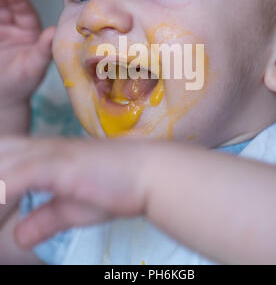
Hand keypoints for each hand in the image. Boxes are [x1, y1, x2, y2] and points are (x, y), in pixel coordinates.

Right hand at [0, 0, 55, 106]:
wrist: (3, 96)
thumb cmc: (23, 83)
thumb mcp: (34, 67)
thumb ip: (43, 50)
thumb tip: (54, 31)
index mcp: (31, 32)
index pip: (25, 12)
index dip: (18, 1)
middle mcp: (15, 27)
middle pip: (6, 7)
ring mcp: (0, 31)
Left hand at [1, 137, 148, 248]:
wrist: (148, 172)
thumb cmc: (115, 187)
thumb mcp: (73, 210)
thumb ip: (45, 219)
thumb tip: (20, 237)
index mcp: (43, 157)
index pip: (3, 156)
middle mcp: (42, 151)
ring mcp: (50, 155)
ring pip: (3, 162)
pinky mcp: (61, 165)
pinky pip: (21, 174)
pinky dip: (4, 187)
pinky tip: (0, 198)